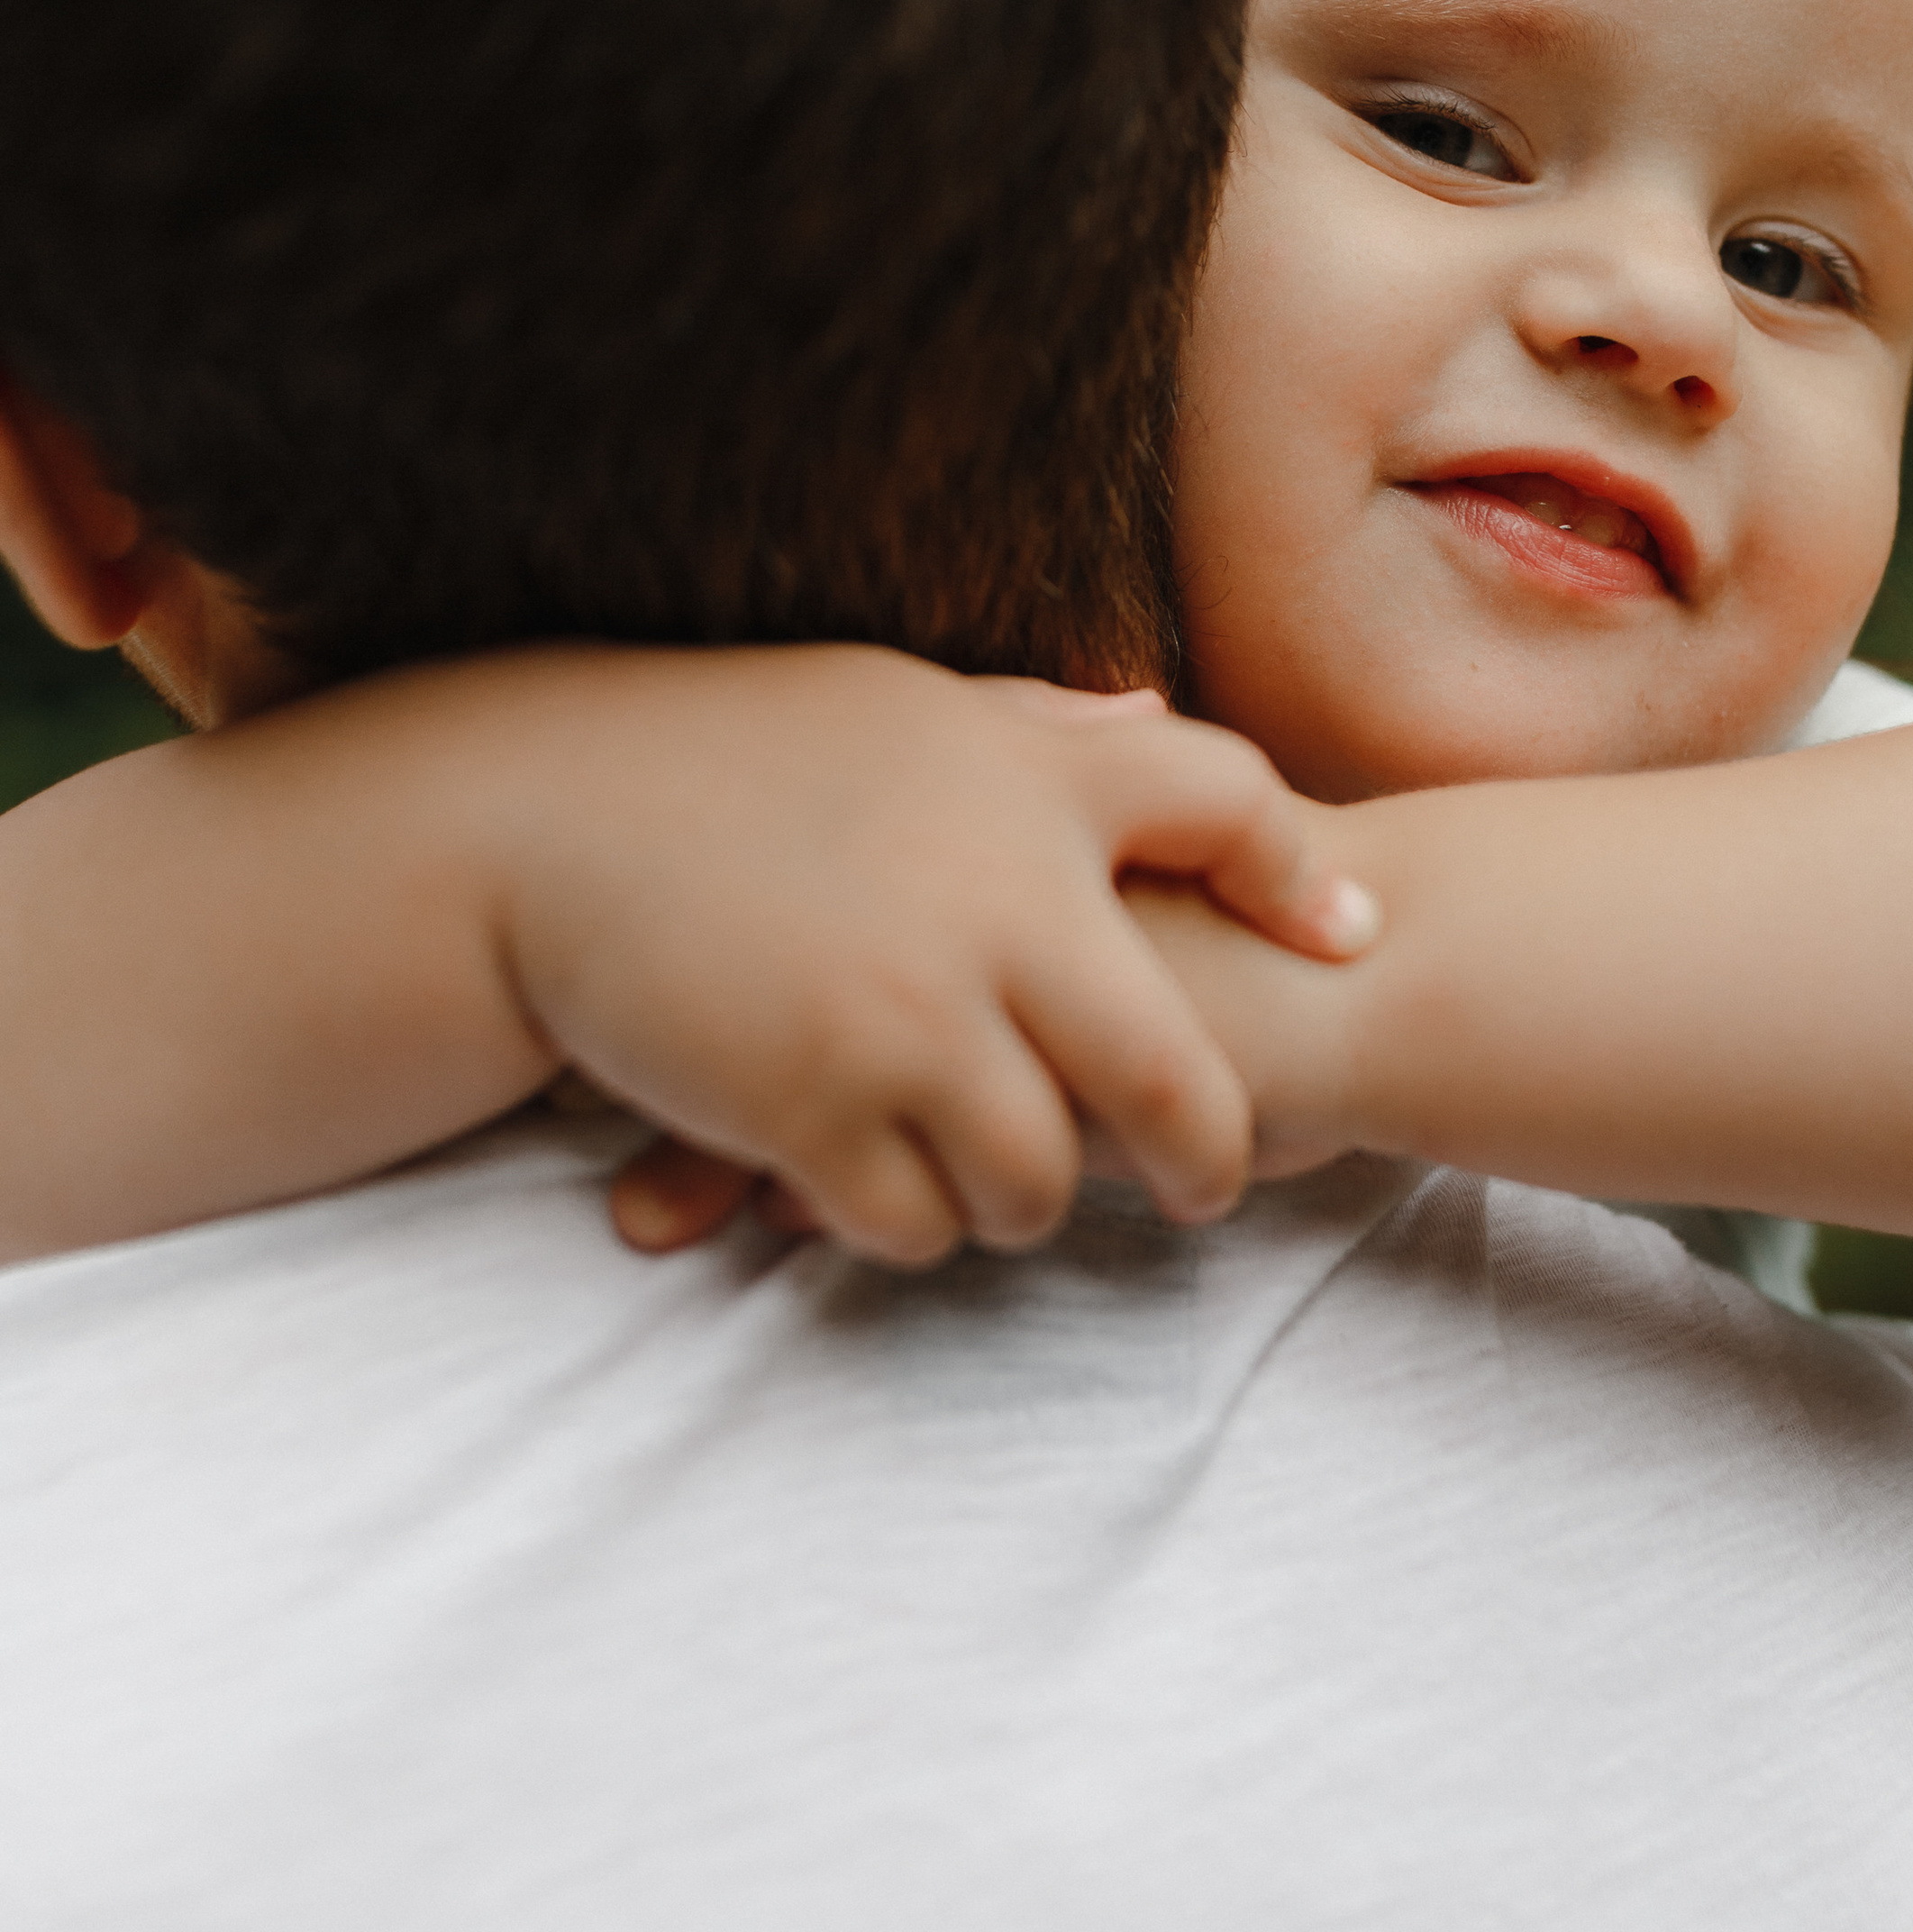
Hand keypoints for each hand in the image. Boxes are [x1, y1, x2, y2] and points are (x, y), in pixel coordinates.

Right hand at [497, 649, 1375, 1267]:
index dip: (1307, 879)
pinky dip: (911, 1225)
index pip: (1232, 808)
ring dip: (1035, 1199)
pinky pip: (913, 1223)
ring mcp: (909, 1018)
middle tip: (1206, 1183)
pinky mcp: (813, 1109)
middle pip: (1174, 1080)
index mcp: (1030, 784)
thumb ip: (1041, 730)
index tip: (1350, 940)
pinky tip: (885, 1189)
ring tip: (1014, 1188)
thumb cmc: (730, 750)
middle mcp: (998, 905)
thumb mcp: (901, 706)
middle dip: (1208, 1155)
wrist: (542, 815)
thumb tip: (1154, 719)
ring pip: (1042, 1181)